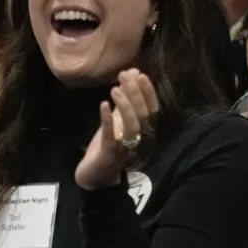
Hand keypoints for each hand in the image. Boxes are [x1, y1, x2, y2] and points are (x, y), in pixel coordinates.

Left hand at [74, 68, 158, 190]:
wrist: (95, 174)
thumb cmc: (109, 145)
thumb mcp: (118, 119)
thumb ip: (126, 100)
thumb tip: (133, 73)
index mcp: (140, 129)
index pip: (151, 109)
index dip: (148, 92)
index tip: (139, 73)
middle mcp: (137, 137)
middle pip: (143, 115)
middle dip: (135, 93)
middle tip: (124, 75)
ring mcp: (124, 146)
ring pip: (132, 126)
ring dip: (125, 106)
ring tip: (115, 89)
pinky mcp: (110, 153)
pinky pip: (111, 136)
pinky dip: (108, 120)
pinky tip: (103, 105)